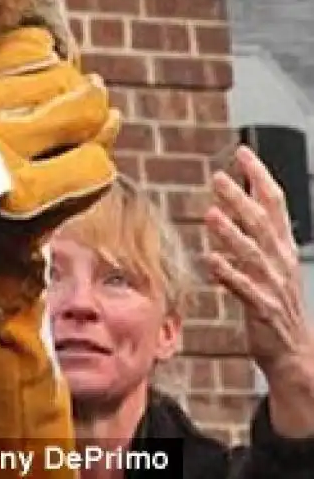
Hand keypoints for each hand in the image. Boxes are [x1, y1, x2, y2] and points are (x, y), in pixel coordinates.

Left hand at [204, 145, 312, 377]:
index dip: (260, 176)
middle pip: (261, 222)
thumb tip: (232, 197)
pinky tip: (210, 260)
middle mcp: (279, 260)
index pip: (275, 202)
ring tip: (211, 215)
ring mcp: (272, 284)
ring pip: (252, 253)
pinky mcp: (262, 308)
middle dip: (241, 199)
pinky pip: (243, 288)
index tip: (243, 152)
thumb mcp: (270, 258)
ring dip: (231, 233)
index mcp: (282, 244)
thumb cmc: (275, 298)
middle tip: (218, 178)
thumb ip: (252, 229)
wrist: (293, 350)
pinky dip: (227, 273)